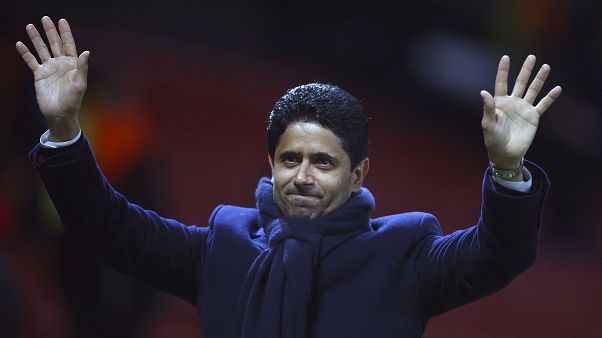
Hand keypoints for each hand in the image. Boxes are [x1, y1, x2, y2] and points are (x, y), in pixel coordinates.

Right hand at [16, 16, 89, 140]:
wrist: (60, 113)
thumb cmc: (73, 100)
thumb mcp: (80, 84)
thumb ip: (82, 68)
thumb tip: (86, 52)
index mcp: (72, 64)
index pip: (69, 45)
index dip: (65, 33)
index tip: (62, 21)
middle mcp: (61, 64)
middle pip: (54, 44)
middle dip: (50, 31)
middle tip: (45, 18)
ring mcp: (49, 68)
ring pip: (42, 49)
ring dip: (36, 38)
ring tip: (30, 26)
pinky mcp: (39, 75)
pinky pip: (31, 61)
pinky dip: (25, 53)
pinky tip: (20, 44)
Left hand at [480, 55, 560, 169]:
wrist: (505, 153)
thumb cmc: (493, 139)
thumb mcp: (488, 124)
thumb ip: (488, 108)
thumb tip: (483, 92)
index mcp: (500, 102)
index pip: (502, 83)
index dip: (503, 71)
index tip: (505, 57)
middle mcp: (513, 103)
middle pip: (520, 83)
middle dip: (526, 70)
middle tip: (532, 57)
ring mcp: (524, 109)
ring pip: (533, 90)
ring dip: (539, 79)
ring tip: (546, 67)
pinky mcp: (533, 117)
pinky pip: (543, 105)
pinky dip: (550, 97)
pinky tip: (557, 89)